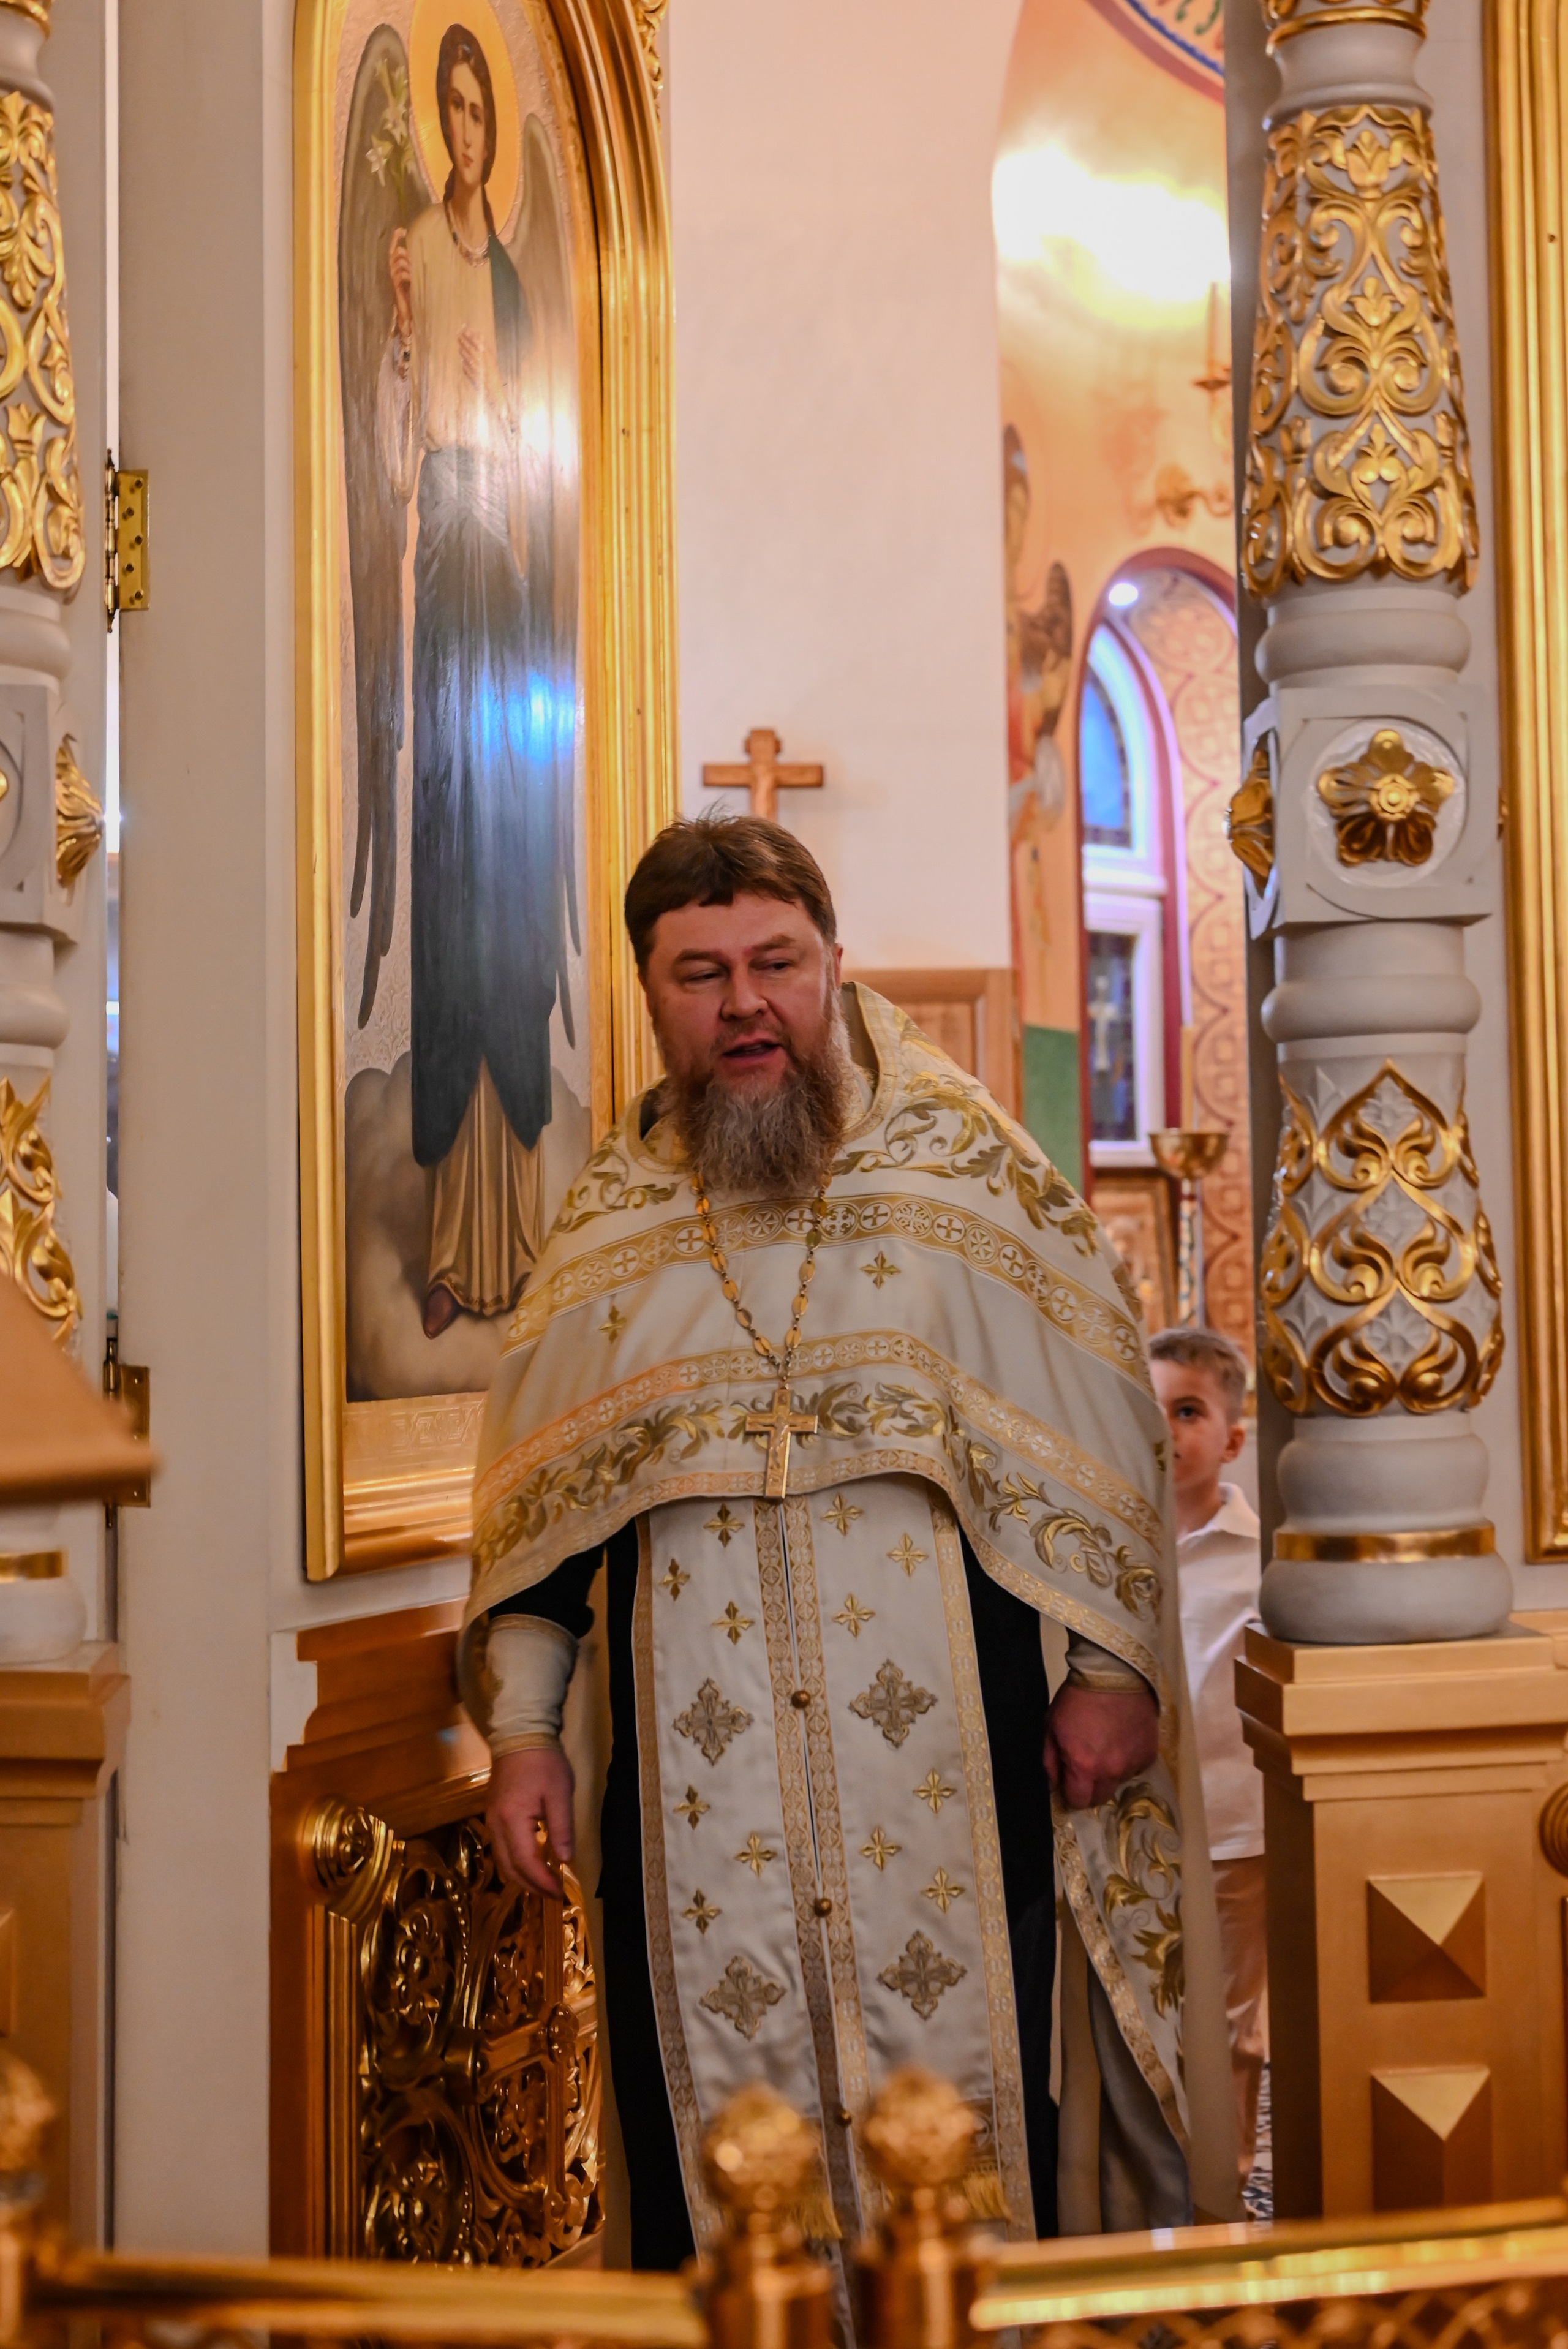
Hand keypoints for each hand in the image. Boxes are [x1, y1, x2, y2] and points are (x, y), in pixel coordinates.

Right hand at [388, 226, 412, 336]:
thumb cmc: (416, 293)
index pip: (394, 248)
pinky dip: (405, 274)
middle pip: (393, 254)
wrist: (411, 312)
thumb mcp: (418, 276)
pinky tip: (411, 278)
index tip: (403, 230)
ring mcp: (395, 279)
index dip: (395, 238)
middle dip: (400, 252)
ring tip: (412, 270)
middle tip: (408, 256)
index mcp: (399, 266)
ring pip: (396, 263)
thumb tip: (426, 251)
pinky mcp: (396, 287)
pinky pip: (399, 276)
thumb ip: (418, 265)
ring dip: (405, 264)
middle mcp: (394, 271)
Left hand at [457, 324, 496, 400]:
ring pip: (466, 357)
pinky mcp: (471, 376)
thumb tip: (479, 337)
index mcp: (488, 357)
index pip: (477, 342)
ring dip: (462, 350)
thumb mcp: (492, 361)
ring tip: (459, 345)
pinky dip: (463, 363)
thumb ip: (485, 349)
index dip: (470, 335)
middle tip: (459, 336)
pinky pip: (465, 368)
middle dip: (464, 341)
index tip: (465, 329)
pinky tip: (462, 359)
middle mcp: (481, 362)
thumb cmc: (494, 376)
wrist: (494, 392)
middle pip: (470, 348)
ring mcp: (476, 369)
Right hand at [487, 1745, 574, 1896]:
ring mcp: (491, 1819)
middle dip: (530, 1885)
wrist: (520, 1734)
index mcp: (512, 1820)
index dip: (541, 1881)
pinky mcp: (493, 1813)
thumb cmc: (543, 1762)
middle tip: (551, 1895)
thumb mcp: (560, 1793)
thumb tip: (564, 1860)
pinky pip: (500, 1848)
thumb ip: (561, 1828)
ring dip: (521, 1876)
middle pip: (508, 1868)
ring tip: (542, 1884)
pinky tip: (530, 1862)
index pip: (525, 1862)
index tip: (558, 1893)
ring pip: (501, 1860)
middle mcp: (495, 1824)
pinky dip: (515, 1862)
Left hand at [1043, 1682, 1158, 1810]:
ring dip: (1110, 1772)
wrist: (1114, 1674)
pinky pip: (1136, 1767)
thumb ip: (1050, 1760)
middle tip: (1087, 1768)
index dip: (1071, 1796)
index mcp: (1084, 1767)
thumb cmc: (1077, 1699)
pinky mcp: (1150, 1754)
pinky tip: (1122, 1740)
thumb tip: (1053, 1785)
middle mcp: (1111, 1771)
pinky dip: (1128, 1759)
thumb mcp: (1052, 1726)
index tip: (1069, 1784)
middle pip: (1101, 1798)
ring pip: (1119, 1782)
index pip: (1078, 1801)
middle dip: (1091, 1789)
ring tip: (1106, 1747)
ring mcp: (1133, 1764)